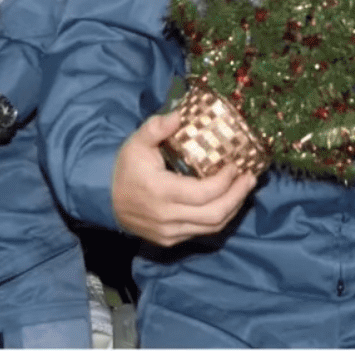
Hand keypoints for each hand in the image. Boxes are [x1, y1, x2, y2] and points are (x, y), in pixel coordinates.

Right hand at [111, 110, 255, 247]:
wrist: (104, 199)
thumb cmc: (125, 168)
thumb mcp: (136, 142)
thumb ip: (157, 127)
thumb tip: (180, 114)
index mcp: (161, 192)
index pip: (203, 193)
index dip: (225, 182)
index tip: (236, 165)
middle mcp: (167, 217)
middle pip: (214, 215)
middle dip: (237, 196)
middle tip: (251, 178)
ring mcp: (169, 232)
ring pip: (212, 227)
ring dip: (233, 208)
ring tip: (244, 188)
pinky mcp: (170, 240)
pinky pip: (202, 232)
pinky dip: (219, 217)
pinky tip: (227, 201)